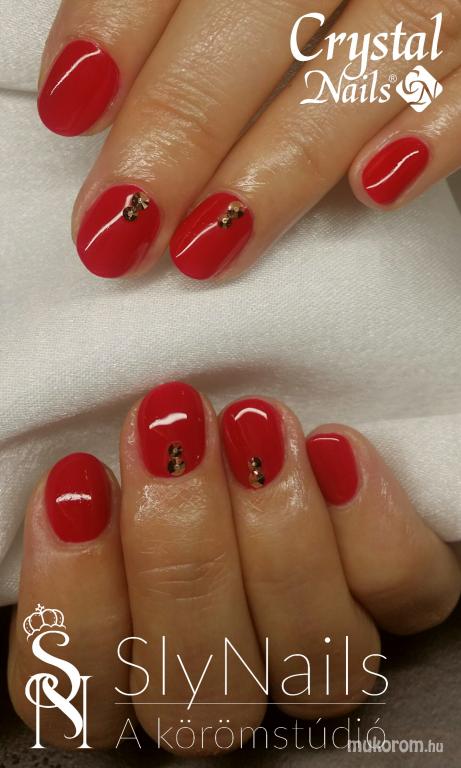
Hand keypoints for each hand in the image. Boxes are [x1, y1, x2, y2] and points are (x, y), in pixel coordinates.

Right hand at [8, 382, 460, 753]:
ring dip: (280, 540)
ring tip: (255, 429)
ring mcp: (320, 650)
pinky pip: (410, 596)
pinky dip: (373, 527)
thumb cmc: (162, 452)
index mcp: (131, 670)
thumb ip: (86, 506)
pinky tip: (333, 450)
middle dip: (183, 554)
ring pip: (319, 662)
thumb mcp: (112, 477)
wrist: (254, 432)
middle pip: (203, 694)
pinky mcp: (397, 599)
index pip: (84, 695)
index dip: (77, 600)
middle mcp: (228, 683)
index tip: (78, 486)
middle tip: (173, 435)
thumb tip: (76, 490)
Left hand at [37, 1, 460, 280]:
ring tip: (210, 245)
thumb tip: (101, 83)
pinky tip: (374, 190)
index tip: (72, 107)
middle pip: (263, 6)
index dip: (117, 23)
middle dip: (181, 122)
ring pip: (371, 53)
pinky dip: (439, 133)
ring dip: (283, 160)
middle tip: (125, 225)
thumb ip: (197, 6)